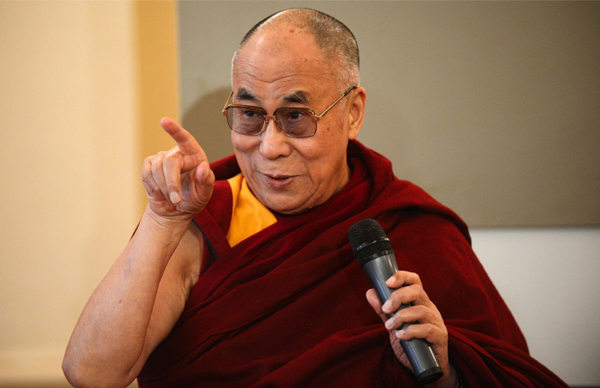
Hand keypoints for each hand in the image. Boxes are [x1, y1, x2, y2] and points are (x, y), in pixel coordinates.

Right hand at [141, 117, 214, 221]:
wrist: (176, 210)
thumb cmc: (194, 199)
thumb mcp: (205, 193)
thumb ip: (207, 180)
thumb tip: (204, 167)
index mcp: (194, 155)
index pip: (185, 139)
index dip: (175, 130)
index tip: (164, 121)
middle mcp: (177, 153)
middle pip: (169, 162)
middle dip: (172, 183)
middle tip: (176, 200)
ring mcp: (161, 158)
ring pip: (157, 170)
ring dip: (164, 189)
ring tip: (172, 198)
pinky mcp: (148, 166)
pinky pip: (147, 174)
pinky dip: (154, 188)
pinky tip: (161, 193)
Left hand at [366, 271, 456, 386]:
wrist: (425, 369)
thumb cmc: (411, 344)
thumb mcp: (394, 325)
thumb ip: (384, 310)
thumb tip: (370, 292)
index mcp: (419, 303)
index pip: (414, 282)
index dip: (402, 277)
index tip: (387, 282)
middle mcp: (429, 309)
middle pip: (417, 291)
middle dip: (398, 296)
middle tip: (385, 308)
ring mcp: (436, 322)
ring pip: (421, 310)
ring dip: (401, 317)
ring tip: (389, 326)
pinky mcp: (440, 337)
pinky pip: (427, 329)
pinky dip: (411, 331)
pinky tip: (400, 336)